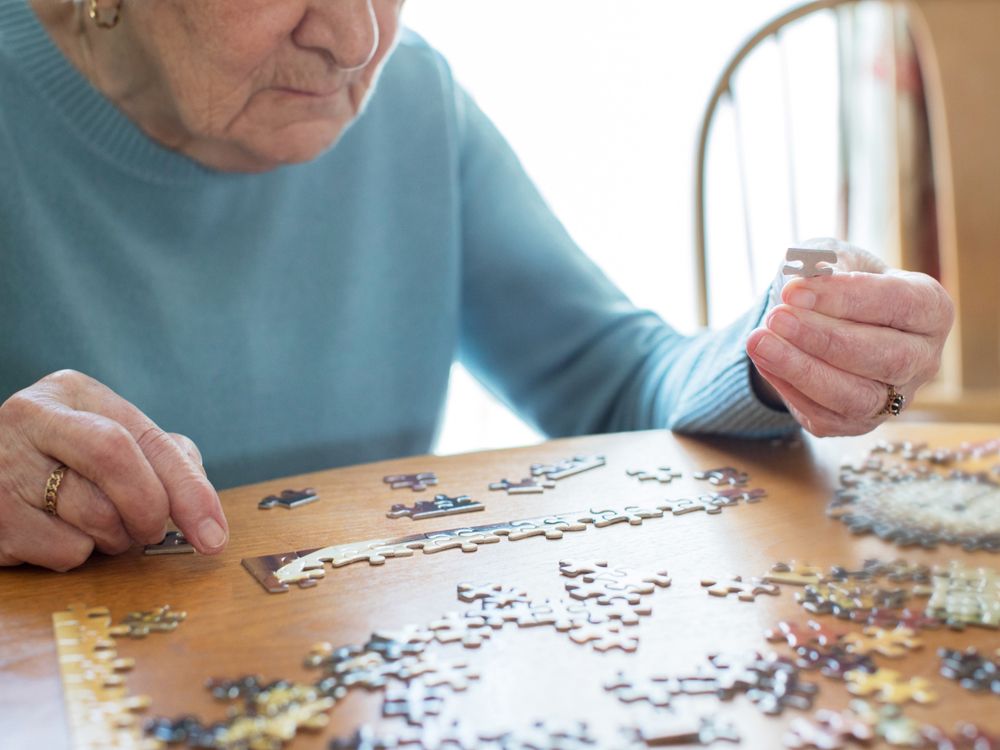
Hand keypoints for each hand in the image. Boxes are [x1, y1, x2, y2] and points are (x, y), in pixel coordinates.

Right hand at [0, 370, 227, 570]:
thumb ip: (164, 457)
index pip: (140, 440)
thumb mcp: (113, 433)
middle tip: (153, 529)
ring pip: (94, 520)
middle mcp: (29, 421)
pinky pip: (64, 553)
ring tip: (100, 522)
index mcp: (71, 392)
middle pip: (116, 467)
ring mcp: (2, 471)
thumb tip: (205, 511)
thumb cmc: (69, 454)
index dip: (187, 488)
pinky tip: (63, 532)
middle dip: (151, 510)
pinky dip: (80, 554)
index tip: (214, 531)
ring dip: (116, 537)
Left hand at [745, 239, 953, 436]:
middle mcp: (923, 358)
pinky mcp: (859, 423)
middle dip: (824, 338)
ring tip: (759, 342)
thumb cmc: (836, 286)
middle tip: (776, 318)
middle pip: (886, 357)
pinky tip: (764, 360)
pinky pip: (826, 416)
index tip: (794, 291)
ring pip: (857, 397)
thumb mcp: (833, 259)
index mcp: (930, 310)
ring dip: (802, 370)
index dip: (846, 298)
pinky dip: (789, 388)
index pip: (898, 303)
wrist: (822, 321)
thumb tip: (806, 274)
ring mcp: (895, 397)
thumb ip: (824, 263)